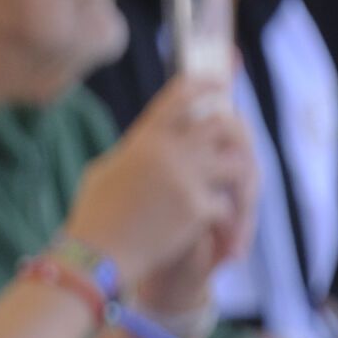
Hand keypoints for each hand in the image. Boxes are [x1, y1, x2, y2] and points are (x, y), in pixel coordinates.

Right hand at [65, 77, 257, 288]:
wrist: (96, 254)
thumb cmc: (94, 216)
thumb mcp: (105, 171)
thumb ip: (132, 152)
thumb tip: (147, 142)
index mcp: (143, 139)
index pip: (180, 97)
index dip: (204, 85)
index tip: (221, 84)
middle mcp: (167, 151)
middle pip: (223, 125)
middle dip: (238, 138)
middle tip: (243, 153)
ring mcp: (184, 178)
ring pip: (236, 165)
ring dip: (238, 185)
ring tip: (234, 203)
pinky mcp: (196, 208)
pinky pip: (227, 205)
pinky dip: (224, 221)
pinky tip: (215, 236)